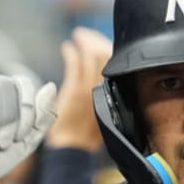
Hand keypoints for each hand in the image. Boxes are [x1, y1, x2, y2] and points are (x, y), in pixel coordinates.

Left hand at [48, 27, 112, 150]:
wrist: (72, 148)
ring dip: (83, 43)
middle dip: (95, 40)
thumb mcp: (104, 112)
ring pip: (91, 57)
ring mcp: (89, 90)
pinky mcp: (73, 93)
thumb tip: (104, 71)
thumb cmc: (85, 134)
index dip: (108, 47)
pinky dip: (71, 53)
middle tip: (86, 35)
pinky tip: (67, 48)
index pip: (116, 62)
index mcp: (115, 94)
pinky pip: (75, 65)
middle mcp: (103, 90)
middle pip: (105, 55)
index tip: (102, 40)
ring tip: (77, 37)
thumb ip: (106, 91)